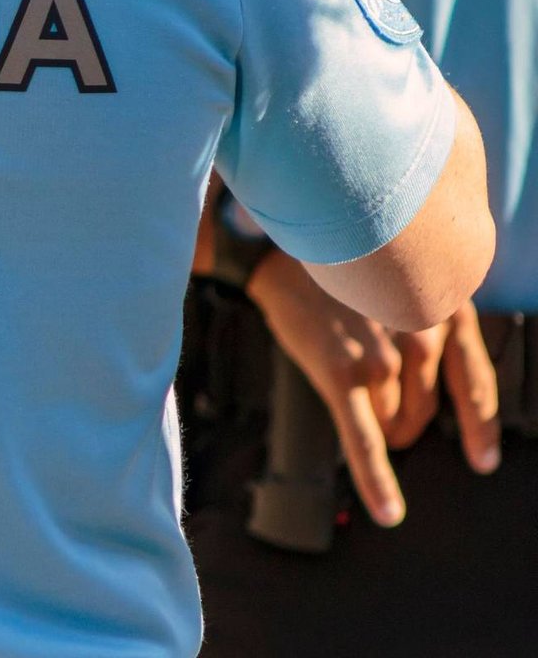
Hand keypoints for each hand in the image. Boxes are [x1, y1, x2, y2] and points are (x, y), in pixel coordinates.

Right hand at [246, 251, 500, 526]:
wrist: (279, 253)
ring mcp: (383, 355)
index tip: (483, 458)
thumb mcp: (400, 284)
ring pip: (393, 423)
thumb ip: (427, 324)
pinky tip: (387, 509)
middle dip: (403, 422)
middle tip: (376, 412)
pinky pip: (365, 439)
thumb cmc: (338, 270)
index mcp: (443, 308)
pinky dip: (377, 479)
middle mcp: (422, 331)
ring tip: (347, 397)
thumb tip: (428, 388)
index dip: (478, 426)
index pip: (473, 381)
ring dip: (377, 429)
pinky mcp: (343, 375)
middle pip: (424, 410)